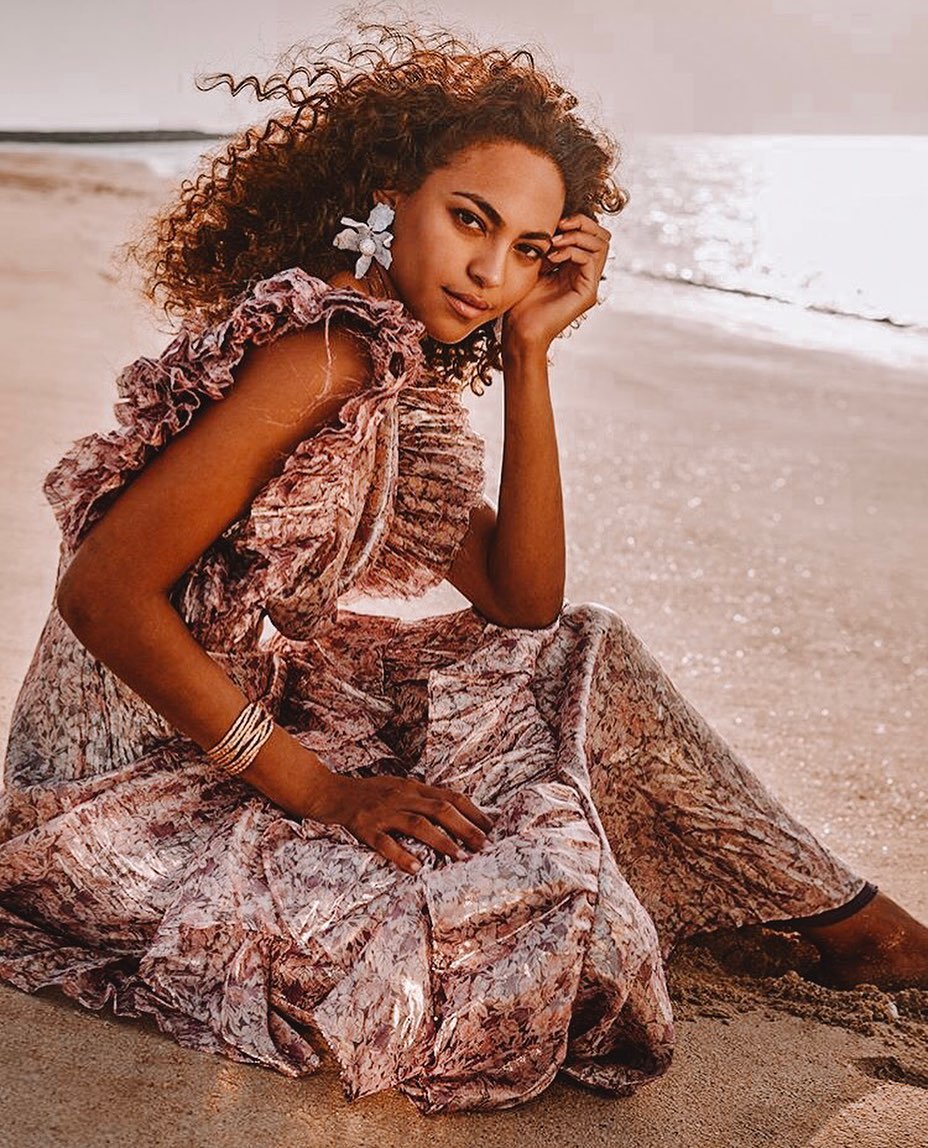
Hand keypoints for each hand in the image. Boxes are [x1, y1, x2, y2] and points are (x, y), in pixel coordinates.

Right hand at [308, 770, 494, 874]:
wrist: (326, 791)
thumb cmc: (365, 793)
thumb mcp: (397, 788)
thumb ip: (421, 798)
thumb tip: (453, 815)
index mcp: (411, 787)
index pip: (449, 795)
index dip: (473, 811)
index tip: (491, 828)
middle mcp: (400, 796)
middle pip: (439, 808)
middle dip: (464, 827)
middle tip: (483, 846)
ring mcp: (382, 811)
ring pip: (417, 823)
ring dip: (441, 840)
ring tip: (459, 857)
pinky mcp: (363, 826)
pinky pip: (384, 842)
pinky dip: (401, 855)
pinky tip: (416, 867)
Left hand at [503, 213, 610, 351]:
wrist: (519, 331)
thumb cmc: (521, 302)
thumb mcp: (535, 265)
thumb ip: (548, 247)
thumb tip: (553, 223)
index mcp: (575, 268)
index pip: (590, 234)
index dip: (576, 222)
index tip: (553, 223)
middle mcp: (586, 275)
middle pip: (602, 236)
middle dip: (582, 223)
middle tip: (560, 226)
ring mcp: (589, 285)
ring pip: (601, 245)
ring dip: (577, 236)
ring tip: (554, 242)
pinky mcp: (587, 294)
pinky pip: (590, 260)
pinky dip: (572, 251)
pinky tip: (553, 258)